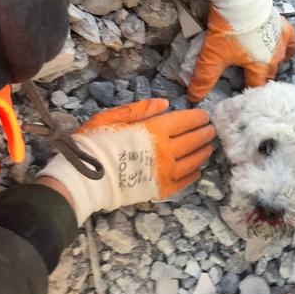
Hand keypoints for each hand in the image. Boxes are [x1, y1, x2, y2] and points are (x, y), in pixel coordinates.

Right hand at [37, 99, 214, 223]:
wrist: (83, 178)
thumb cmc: (95, 143)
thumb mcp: (112, 117)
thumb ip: (141, 109)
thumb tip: (166, 104)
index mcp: (154, 130)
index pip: (185, 121)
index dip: (197, 118)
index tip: (204, 116)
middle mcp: (166, 151)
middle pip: (193, 141)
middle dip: (205, 134)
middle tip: (211, 131)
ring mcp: (165, 172)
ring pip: (193, 161)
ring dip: (203, 152)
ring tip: (208, 148)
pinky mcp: (161, 190)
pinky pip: (184, 182)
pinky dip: (194, 174)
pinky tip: (197, 169)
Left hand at [187, 0, 294, 101]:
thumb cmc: (228, 29)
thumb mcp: (213, 56)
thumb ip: (204, 79)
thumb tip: (194, 98)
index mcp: (261, 68)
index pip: (256, 88)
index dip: (246, 92)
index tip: (236, 91)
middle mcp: (276, 58)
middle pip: (268, 75)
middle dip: (257, 78)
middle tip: (244, 76)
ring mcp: (282, 42)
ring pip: (280, 61)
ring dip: (271, 64)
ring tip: (259, 62)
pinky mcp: (284, 27)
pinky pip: (291, 44)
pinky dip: (287, 49)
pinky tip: (281, 50)